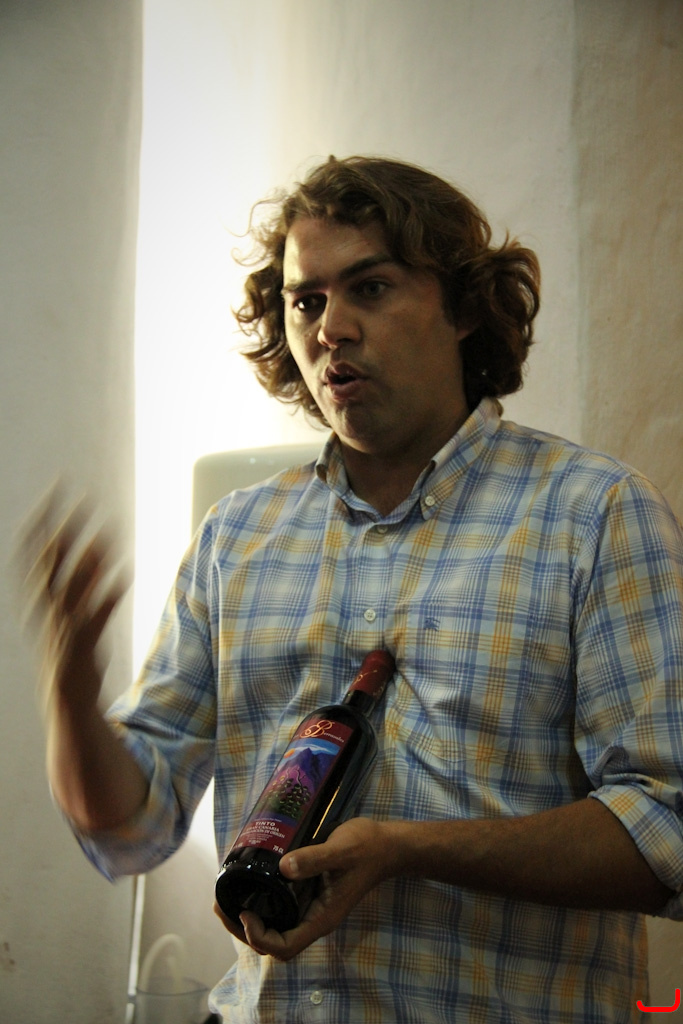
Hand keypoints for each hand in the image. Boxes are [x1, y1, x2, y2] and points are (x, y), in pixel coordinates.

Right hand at [17, 485, 129, 711]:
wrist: (69, 697)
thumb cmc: (72, 646)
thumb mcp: (70, 608)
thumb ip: (82, 578)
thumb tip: (96, 546)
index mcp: (36, 597)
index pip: (31, 548)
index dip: (42, 517)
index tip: (56, 488)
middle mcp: (44, 608)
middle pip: (51, 559)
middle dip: (65, 526)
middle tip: (83, 497)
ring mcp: (62, 626)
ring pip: (72, 584)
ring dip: (90, 558)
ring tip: (109, 531)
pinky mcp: (82, 645)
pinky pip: (94, 616)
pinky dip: (106, 596)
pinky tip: (124, 575)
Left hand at [226, 817, 398, 959]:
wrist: (386, 844)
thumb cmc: (366, 848)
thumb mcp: (341, 850)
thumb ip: (315, 859)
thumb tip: (284, 868)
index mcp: (321, 918)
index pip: (285, 946)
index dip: (260, 936)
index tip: (246, 912)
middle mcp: (313, 918)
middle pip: (273, 941)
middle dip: (243, 929)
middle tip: (221, 905)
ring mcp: (311, 906)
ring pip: (274, 925)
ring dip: (247, 916)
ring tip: (226, 896)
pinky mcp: (308, 892)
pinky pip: (279, 906)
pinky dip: (260, 900)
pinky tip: (249, 882)